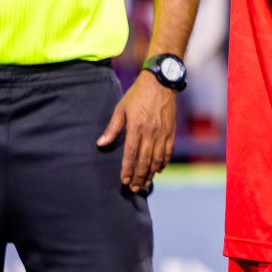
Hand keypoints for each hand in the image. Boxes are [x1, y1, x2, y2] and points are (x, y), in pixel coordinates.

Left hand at [97, 71, 176, 192]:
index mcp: (136, 127)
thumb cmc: (137, 95)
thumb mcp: (121, 109)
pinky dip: (164, 162)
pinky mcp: (171, 131)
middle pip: (144, 160)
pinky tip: (159, 169)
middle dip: (139, 176)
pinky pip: (168, 151)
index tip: (124, 180)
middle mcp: (150, 132)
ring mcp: (162, 132)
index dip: (127, 169)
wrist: (161, 82)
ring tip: (146, 183)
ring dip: (151, 173)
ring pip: (157, 158)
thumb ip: (112, 128)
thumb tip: (101, 144)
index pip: (131, 154)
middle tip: (135, 188)